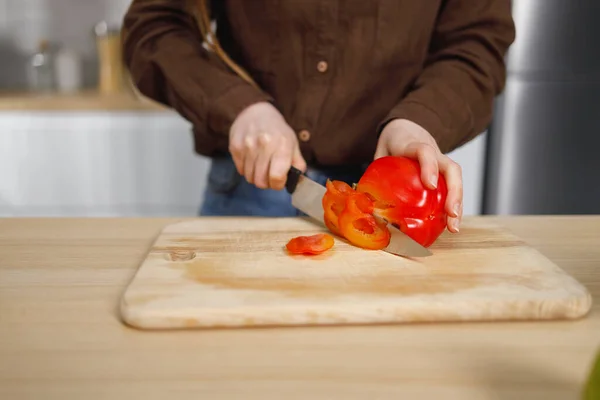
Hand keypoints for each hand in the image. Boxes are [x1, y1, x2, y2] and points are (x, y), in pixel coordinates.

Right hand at [229, 102, 306, 189]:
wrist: (255, 112)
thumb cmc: (277, 130)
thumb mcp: (293, 143)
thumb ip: (297, 164)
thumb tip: (297, 181)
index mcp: (282, 145)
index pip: (276, 177)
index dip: (278, 184)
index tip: (279, 181)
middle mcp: (264, 145)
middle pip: (261, 181)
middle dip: (267, 183)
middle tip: (269, 175)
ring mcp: (247, 146)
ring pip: (249, 178)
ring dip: (256, 176)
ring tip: (261, 166)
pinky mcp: (235, 147)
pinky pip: (240, 171)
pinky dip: (247, 170)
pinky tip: (252, 160)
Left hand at [375, 118, 461, 232]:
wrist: (407, 128)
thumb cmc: (394, 144)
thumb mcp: (381, 153)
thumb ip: (375, 174)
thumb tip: (364, 204)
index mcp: (413, 145)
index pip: (424, 151)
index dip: (429, 167)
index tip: (430, 185)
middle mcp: (433, 152)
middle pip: (451, 169)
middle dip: (454, 192)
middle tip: (451, 214)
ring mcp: (441, 163)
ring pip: (456, 180)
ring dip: (458, 203)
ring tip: (453, 227)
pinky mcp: (444, 174)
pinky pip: (452, 188)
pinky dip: (453, 206)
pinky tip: (449, 224)